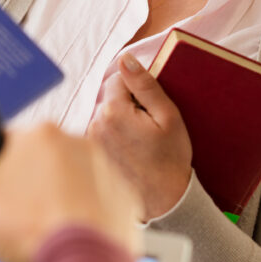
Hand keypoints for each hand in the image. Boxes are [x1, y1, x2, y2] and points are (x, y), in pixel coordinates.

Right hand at [0, 122, 142, 261]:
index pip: (6, 147)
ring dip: (57, 200)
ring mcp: (105, 167)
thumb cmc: (35, 232)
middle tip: (17, 219)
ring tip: (45, 230)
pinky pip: (97, 203)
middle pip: (38, 164)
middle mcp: (76, 141)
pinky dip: (85, 217)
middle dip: (26, 189)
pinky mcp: (124, 195)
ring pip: (69, 182)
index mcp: (38, 134)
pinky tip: (70, 235)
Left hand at [87, 52, 191, 220]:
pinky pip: (102, 131)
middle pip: (109, 96)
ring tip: (140, 142)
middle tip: (148, 127)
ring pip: (105, 113)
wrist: (165, 202)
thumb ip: (144, 84)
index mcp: (112, 111)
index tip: (150, 108)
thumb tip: (126, 59)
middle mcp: (94, 123)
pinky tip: (131, 152)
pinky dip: (114, 135)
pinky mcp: (90, 154)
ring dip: (120, 120)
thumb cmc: (170, 159)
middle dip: (127, 104)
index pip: (118, 79)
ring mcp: (89, 140)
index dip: (136, 89)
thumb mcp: (167, 116)